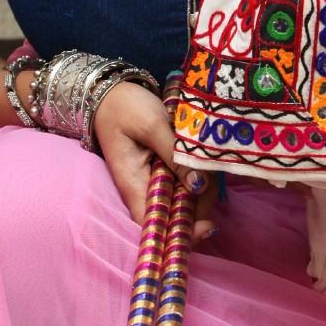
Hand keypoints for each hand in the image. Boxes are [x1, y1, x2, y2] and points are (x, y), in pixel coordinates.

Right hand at [92, 82, 216, 243]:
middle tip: (214, 178)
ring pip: (185, 200)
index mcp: (134, 186)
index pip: (154, 226)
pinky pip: (185, 182)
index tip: (208, 227)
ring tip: (210, 160)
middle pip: (176, 216)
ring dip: (203, 188)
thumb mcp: (152, 126)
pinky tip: (205, 158)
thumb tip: (199, 186)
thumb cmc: (125, 108)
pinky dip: (198, 175)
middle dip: (200, 205)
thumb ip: (176, 156)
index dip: (180, 234)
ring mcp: (155, 181)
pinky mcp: (164, 170)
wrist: (111, 91)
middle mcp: (144, 190)